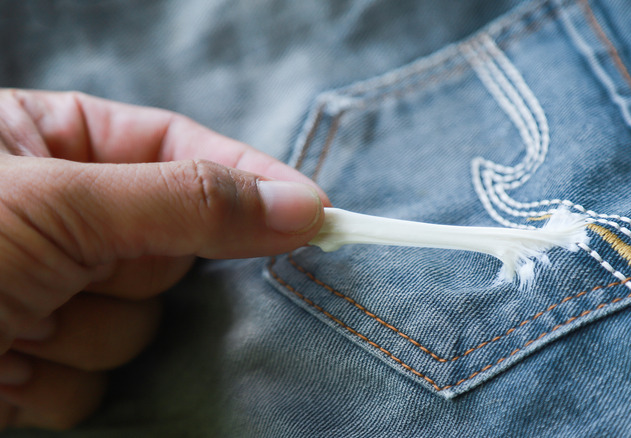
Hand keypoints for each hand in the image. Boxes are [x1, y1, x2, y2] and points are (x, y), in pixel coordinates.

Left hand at [0, 89, 327, 428]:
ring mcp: (49, 294)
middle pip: (169, 245)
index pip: (177, 149)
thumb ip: (186, 201)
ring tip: (13, 326)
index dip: (247, 178)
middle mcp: (55, 217)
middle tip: (80, 269)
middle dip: (137, 269)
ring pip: (138, 322)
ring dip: (86, 331)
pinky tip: (1, 367)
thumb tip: (300, 203)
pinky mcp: (35, 365)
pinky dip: (55, 381)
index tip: (315, 211)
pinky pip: (98, 379)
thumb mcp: (55, 205)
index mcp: (48, 144)